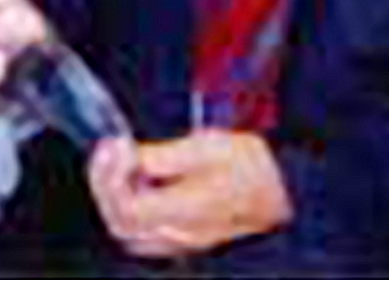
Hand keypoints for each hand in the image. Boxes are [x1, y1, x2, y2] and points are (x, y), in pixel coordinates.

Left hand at [87, 130, 291, 257]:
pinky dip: (128, 205)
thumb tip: (127, 157)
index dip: (109, 178)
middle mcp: (181, 235)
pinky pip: (141, 231)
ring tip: (119, 161)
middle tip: (109, 150)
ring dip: (114, 195)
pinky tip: (135, 180)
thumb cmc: (254, 167)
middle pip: (121, 223)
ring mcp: (181, 242)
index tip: (113, 145)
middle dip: (105, 183)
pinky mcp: (182, 239)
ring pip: (128, 231)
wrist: (284, 188)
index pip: (129, 209)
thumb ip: (162, 156)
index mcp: (188, 211)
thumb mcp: (208, 146)